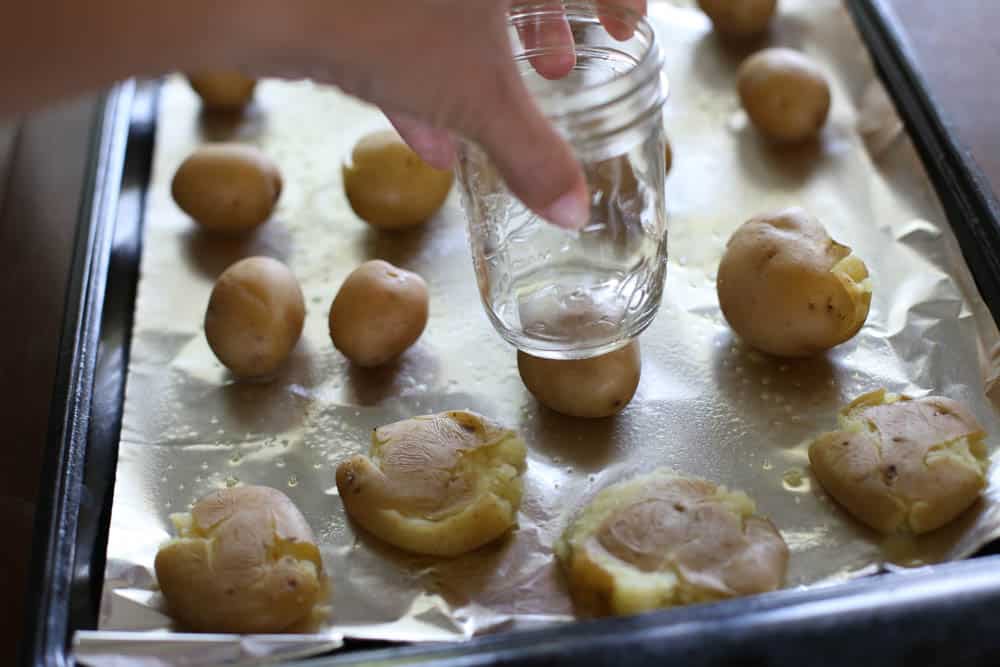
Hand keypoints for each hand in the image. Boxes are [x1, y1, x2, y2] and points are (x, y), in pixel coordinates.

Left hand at [244, 0, 646, 228]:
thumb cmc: (392, 24)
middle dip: (543, 28)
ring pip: (462, 6)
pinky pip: (409, 26)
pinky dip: (424, 73)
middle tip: (560, 69)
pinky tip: (428, 139)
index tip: (630, 29)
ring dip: (486, 53)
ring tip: (501, 104)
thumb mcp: (478, 97)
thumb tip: (574, 211)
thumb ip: (533, 154)